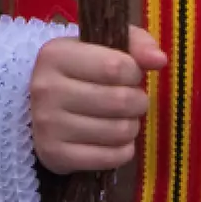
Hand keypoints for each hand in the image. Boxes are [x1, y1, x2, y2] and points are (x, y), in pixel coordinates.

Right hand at [29, 27, 168, 173]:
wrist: (41, 109)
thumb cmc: (80, 73)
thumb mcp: (102, 47)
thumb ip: (135, 43)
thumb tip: (159, 59)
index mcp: (55, 54)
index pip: (116, 67)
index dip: (134, 72)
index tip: (129, 74)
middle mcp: (46, 89)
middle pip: (120, 100)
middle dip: (137, 101)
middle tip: (132, 100)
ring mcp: (47, 124)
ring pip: (119, 131)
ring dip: (131, 126)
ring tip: (122, 119)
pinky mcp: (54, 154)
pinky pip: (111, 158)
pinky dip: (123, 151)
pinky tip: (113, 140)